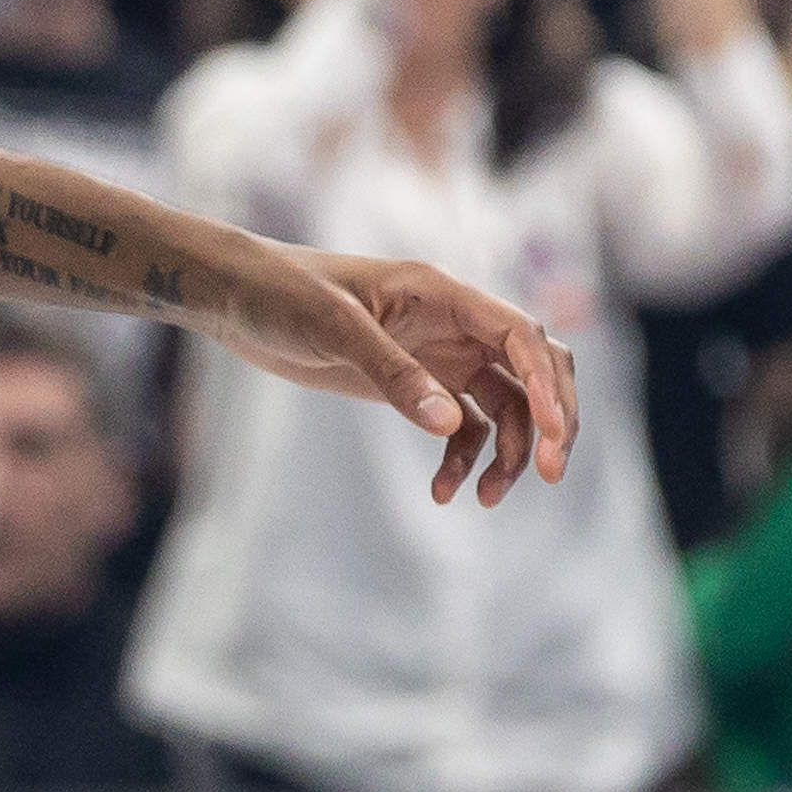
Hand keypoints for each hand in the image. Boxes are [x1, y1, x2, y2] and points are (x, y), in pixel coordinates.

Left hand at [211, 243, 577, 505]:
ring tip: (483, 499)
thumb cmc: (282, 293)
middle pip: (532, 368)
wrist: (237, 297)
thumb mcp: (334, 328)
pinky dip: (464, 459)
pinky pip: (463, 426)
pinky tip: (443, 493)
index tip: (554, 436)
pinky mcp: (416, 383)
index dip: (546, 383)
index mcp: (442, 292)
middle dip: (551, 419)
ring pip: (505, 404)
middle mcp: (452, 322)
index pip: (519, 334)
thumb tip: (450, 426)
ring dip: (509, 451)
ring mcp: (437, 354)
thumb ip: (393, 374)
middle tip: (551, 474)